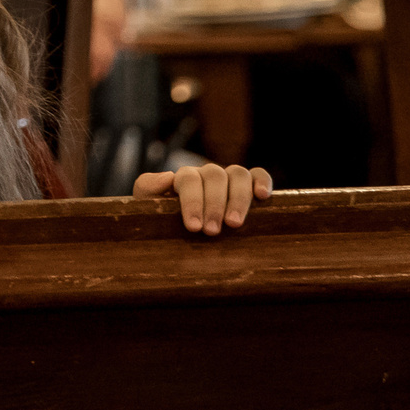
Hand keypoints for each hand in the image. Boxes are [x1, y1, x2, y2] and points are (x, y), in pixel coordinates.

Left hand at [135, 163, 271, 233]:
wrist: (176, 236)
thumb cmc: (164, 223)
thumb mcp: (147, 207)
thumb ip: (147, 188)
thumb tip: (168, 177)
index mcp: (184, 178)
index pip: (189, 179)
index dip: (192, 201)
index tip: (194, 226)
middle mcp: (207, 175)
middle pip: (214, 176)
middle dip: (214, 204)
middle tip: (212, 231)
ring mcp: (229, 180)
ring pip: (238, 174)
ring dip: (238, 198)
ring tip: (234, 224)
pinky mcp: (249, 187)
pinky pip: (258, 174)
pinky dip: (262, 181)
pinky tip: (262, 197)